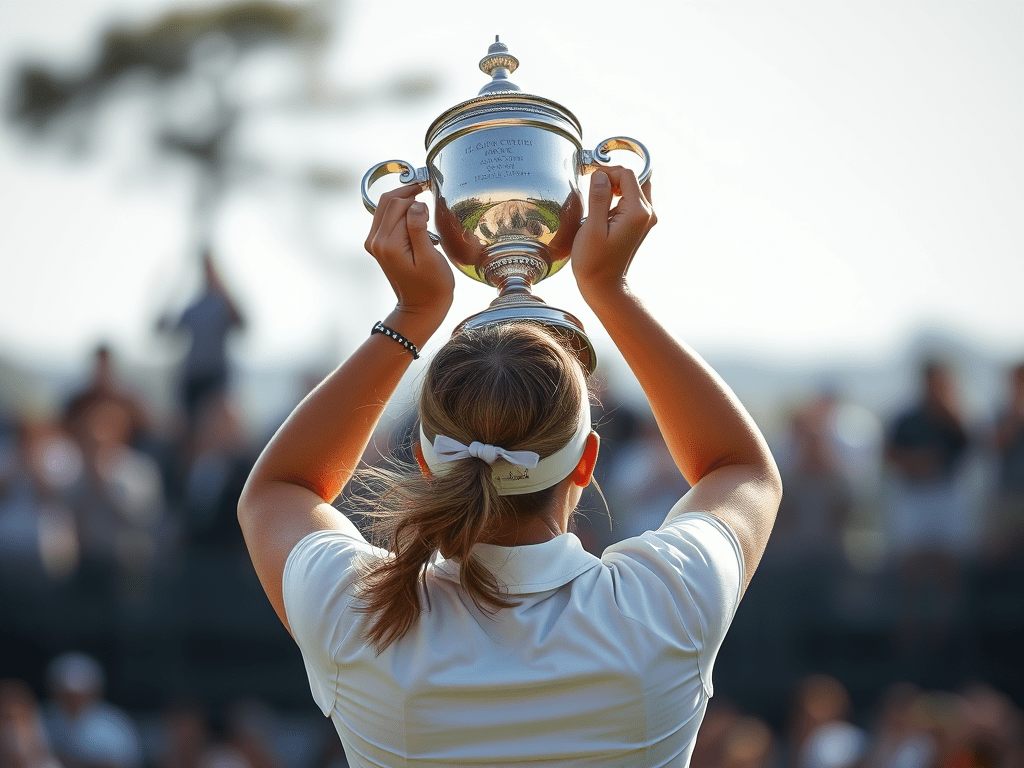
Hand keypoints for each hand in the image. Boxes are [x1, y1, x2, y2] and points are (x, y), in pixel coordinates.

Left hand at [364, 185, 454, 332]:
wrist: (421, 307)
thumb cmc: (432, 286)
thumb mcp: (429, 258)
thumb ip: (418, 229)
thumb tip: (415, 204)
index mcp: (388, 244)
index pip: (400, 205)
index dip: (418, 198)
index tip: (433, 197)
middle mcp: (375, 242)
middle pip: (388, 201)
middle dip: (409, 194)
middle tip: (429, 192)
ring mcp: (374, 243)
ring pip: (384, 206)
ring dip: (403, 200)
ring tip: (423, 202)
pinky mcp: (378, 245)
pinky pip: (384, 217)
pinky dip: (398, 211)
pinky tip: (414, 214)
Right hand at [570, 166, 655, 301]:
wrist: (604, 286)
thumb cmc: (594, 263)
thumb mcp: (592, 229)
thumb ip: (598, 199)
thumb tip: (600, 175)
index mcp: (637, 213)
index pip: (628, 175)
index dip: (607, 172)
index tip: (588, 177)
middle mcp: (647, 214)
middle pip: (636, 178)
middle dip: (614, 176)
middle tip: (593, 184)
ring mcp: (646, 219)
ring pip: (635, 187)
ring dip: (616, 186)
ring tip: (596, 196)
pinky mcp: (640, 224)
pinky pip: (632, 200)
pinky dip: (618, 196)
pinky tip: (603, 208)